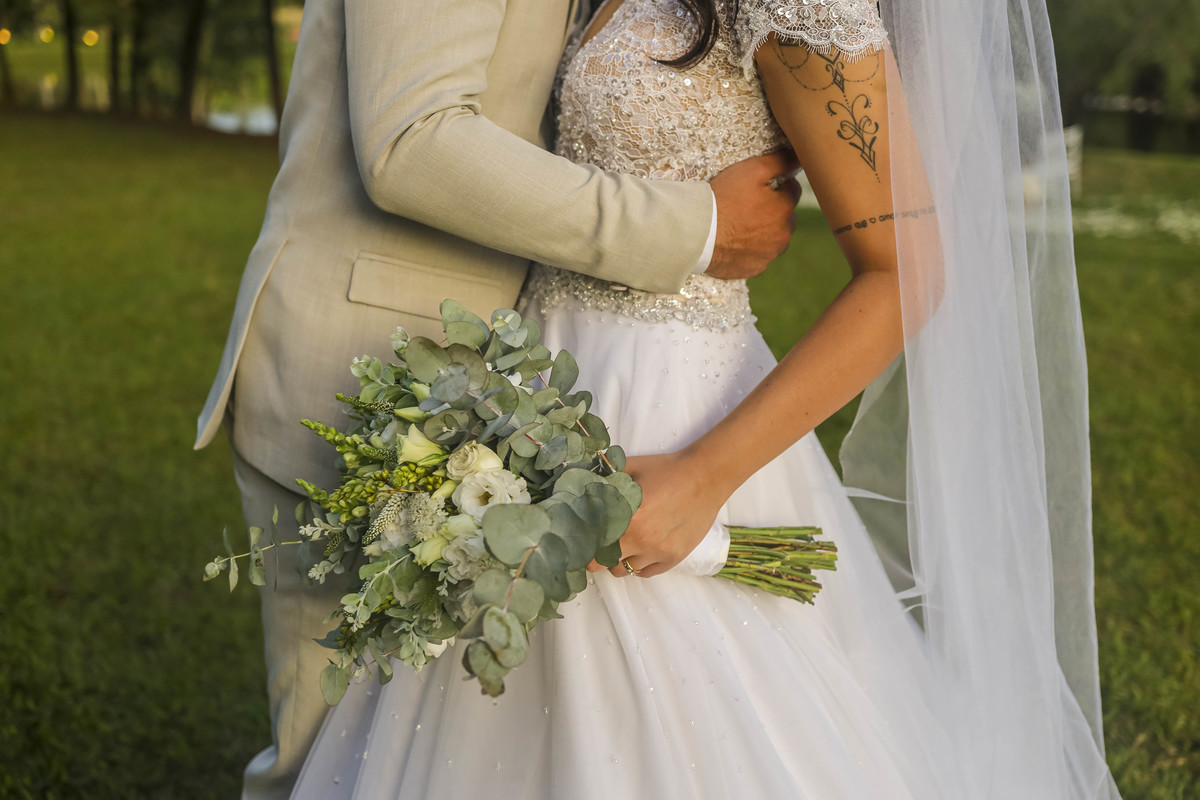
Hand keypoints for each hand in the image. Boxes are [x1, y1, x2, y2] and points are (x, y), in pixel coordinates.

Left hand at [586, 452, 727, 578]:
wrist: (705, 477)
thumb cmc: (665, 470)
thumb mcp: (629, 468)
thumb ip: (602, 479)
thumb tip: (577, 485)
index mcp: (624, 515)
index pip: (591, 544)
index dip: (582, 544)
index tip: (581, 540)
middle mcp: (639, 538)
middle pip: (602, 563)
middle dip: (597, 554)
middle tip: (599, 543)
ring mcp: (657, 551)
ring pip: (623, 571)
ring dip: (618, 560)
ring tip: (623, 544)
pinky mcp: (673, 558)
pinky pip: (645, 573)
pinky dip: (638, 565)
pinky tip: (640, 549)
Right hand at [705, 150, 801, 280]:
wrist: (697, 233)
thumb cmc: (723, 199)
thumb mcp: (752, 170)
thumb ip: (780, 162)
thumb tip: (799, 157)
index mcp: (785, 209)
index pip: (792, 190)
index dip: (776, 184)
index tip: (758, 185)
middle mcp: (783, 234)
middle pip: (785, 216)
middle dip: (772, 209)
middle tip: (746, 205)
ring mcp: (769, 254)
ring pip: (774, 238)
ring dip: (764, 230)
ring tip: (739, 224)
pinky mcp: (754, 268)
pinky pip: (758, 255)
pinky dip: (751, 248)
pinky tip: (735, 241)